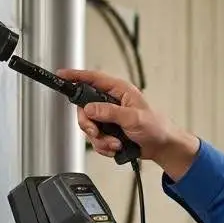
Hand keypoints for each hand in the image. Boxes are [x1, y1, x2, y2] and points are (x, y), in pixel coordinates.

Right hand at [55, 67, 199, 179]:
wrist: (162, 147)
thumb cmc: (156, 127)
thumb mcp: (133, 118)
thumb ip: (110, 112)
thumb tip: (90, 108)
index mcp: (119, 91)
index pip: (93, 79)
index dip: (76, 76)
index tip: (61, 75)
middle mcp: (112, 102)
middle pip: (84, 108)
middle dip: (89, 125)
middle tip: (96, 132)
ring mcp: (109, 118)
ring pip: (89, 127)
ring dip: (100, 139)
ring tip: (116, 143)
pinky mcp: (109, 131)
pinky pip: (95, 139)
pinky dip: (104, 146)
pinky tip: (116, 147)